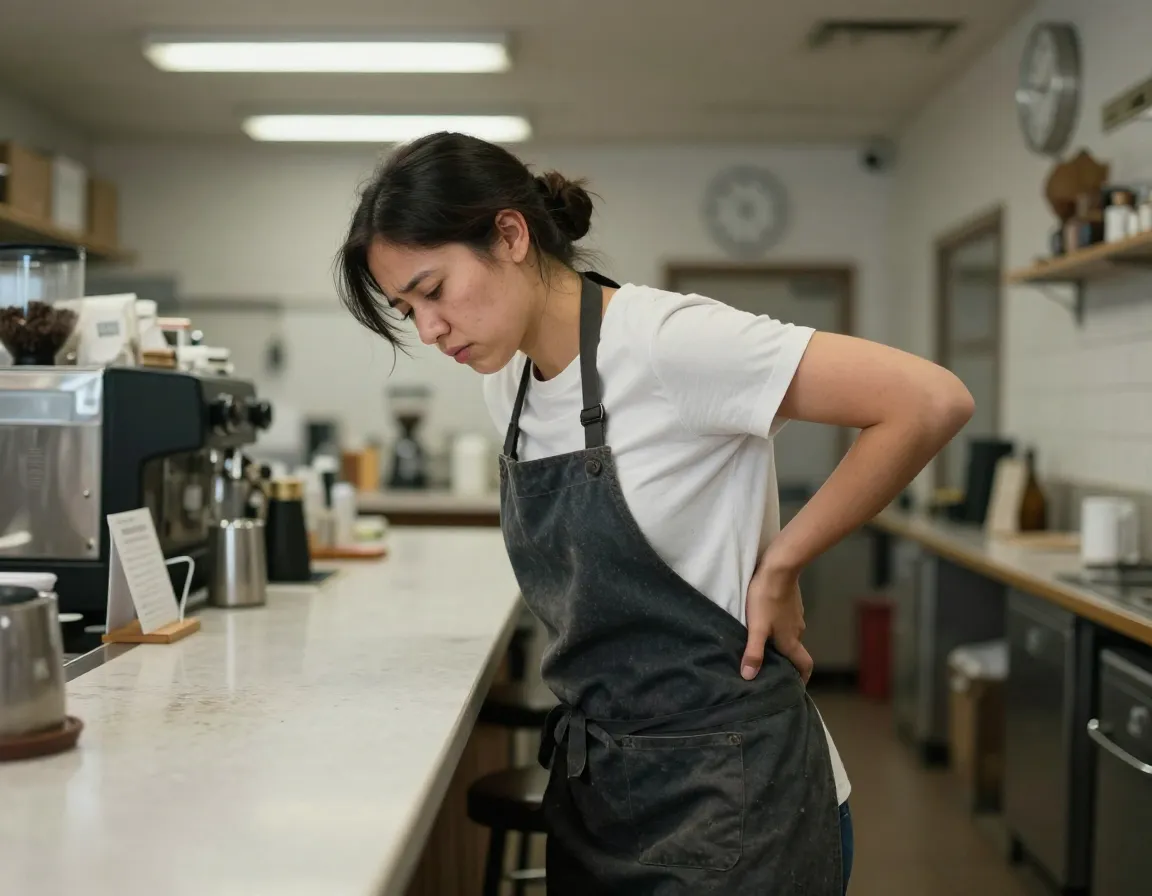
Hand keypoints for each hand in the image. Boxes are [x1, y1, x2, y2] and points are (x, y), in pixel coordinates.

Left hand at [741, 562, 812, 683]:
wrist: (779, 568)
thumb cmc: (766, 599)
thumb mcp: (756, 627)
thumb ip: (753, 652)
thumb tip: (749, 677)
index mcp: (791, 641)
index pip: (805, 665)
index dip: (803, 678)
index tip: (796, 686)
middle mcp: (797, 631)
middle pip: (795, 652)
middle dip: (786, 661)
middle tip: (770, 666)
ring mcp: (796, 616)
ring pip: (790, 636)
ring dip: (781, 643)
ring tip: (764, 645)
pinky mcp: (792, 604)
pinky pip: (787, 622)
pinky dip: (779, 628)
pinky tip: (765, 623)